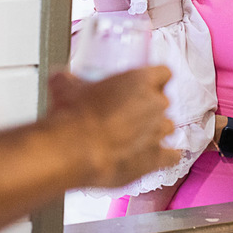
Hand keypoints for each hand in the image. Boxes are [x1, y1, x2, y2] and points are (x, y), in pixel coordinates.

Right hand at [48, 66, 177, 187]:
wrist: (73, 150)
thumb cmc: (73, 117)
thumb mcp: (65, 86)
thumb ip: (70, 80)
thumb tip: (60, 78)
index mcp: (140, 79)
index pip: (163, 73)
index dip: (153, 80)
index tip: (143, 85)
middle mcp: (155, 104)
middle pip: (162, 102)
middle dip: (147, 108)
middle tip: (126, 114)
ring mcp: (158, 132)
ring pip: (167, 127)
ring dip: (154, 131)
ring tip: (133, 137)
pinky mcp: (155, 159)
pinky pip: (172, 156)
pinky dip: (166, 156)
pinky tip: (154, 156)